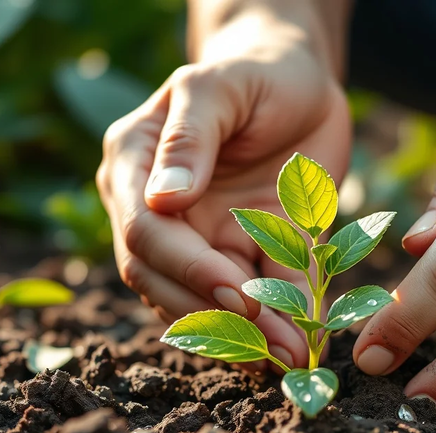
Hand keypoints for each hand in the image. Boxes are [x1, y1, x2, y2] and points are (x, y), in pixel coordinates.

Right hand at [97, 30, 350, 368]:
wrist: (299, 82)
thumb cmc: (255, 71)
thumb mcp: (219, 86)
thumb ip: (190, 136)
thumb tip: (163, 199)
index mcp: (135, 167)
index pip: (144, 234)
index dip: (187, 270)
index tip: (238, 294)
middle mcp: (159, 212)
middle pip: (166, 280)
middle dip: (218, 317)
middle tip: (272, 348)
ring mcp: (200, 238)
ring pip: (205, 300)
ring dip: (246, 334)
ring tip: (290, 358)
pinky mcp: (244, 252)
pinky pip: (255, 293)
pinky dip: (275, 322)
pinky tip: (299, 344)